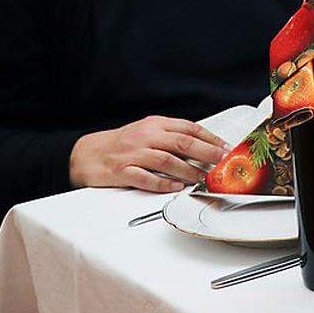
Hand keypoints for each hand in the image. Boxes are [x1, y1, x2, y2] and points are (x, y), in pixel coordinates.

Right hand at [69, 116, 229, 192]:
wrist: (87, 153)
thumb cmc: (122, 144)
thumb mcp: (148, 132)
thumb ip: (172, 136)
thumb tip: (204, 147)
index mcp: (155, 124)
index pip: (189, 128)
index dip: (210, 138)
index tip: (227, 148)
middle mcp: (145, 136)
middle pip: (182, 143)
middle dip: (207, 153)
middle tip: (223, 162)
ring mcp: (133, 154)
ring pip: (166, 161)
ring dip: (188, 171)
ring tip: (203, 178)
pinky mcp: (121, 171)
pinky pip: (145, 178)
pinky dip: (162, 183)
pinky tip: (175, 187)